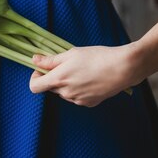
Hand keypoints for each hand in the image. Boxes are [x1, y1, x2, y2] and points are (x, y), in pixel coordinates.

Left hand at [28, 44, 142, 106]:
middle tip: (67, 65)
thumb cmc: (96, 57)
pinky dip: (79, 89)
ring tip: (82, 71)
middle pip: (51, 88)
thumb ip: (50, 60)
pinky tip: (90, 79)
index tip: (42, 69)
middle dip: (54, 77)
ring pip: (64, 92)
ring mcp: (77, 100)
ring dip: (67, 83)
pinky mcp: (89, 103)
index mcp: (58, 80)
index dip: (35, 77)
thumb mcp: (70, 54)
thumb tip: (34, 60)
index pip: (34, 86)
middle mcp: (66, 93)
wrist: (123, 68)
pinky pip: (77, 97)